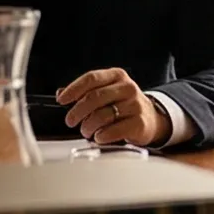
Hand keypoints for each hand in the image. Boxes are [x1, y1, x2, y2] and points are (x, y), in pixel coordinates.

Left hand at [57, 69, 172, 146]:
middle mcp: (127, 87)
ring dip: (88, 126)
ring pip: (103, 115)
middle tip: (70, 121)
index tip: (62, 100)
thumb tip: (61, 93)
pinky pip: (115, 130)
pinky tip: (98, 137)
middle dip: (78, 111)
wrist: (151, 118)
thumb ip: (85, 91)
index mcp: (116, 76)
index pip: (91, 78)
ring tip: (85, 131)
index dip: (74, 89)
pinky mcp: (140, 123)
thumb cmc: (124, 105)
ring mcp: (135, 105)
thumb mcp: (107, 92)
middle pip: (95, 97)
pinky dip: (102, 135)